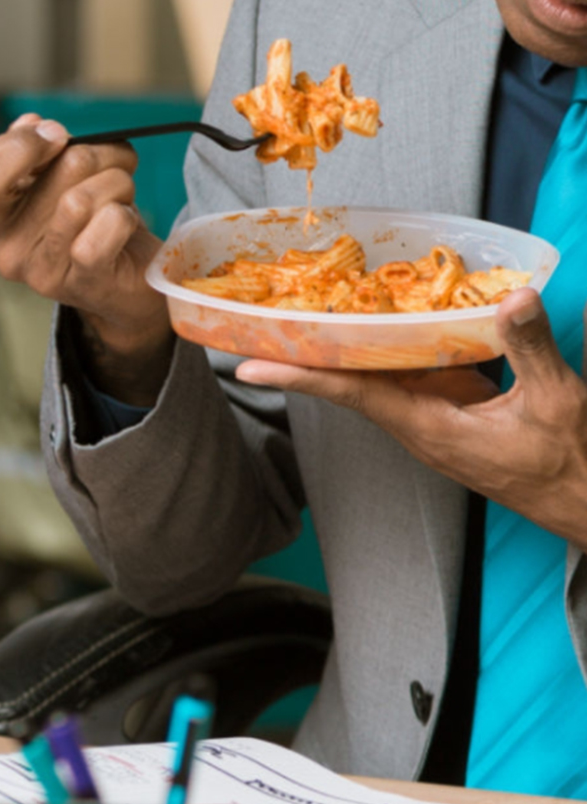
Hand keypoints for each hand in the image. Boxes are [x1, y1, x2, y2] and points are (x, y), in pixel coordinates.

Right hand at [0, 113, 171, 403]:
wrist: (124, 280)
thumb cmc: (88, 221)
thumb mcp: (53, 179)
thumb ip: (34, 152)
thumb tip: (31, 124)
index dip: (22, 145)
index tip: (56, 134)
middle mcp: (7, 251)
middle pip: (59, 168)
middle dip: (98, 153)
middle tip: (109, 165)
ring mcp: (42, 271)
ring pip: (83, 197)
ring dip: (117, 182)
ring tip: (120, 194)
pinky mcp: (82, 283)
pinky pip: (106, 225)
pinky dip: (126, 212)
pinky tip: (124, 221)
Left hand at [234, 289, 586, 547]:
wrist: (584, 505)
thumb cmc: (570, 463)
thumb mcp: (558, 401)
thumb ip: (530, 348)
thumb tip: (513, 297)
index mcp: (429, 427)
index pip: (351, 393)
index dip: (299, 376)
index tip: (249, 366)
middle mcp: (417, 426)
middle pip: (349, 381)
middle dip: (304, 353)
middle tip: (259, 320)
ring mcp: (430, 421)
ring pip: (375, 378)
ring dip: (341, 349)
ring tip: (298, 313)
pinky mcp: (448, 416)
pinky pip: (405, 377)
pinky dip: (386, 350)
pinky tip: (378, 322)